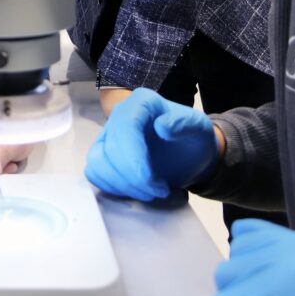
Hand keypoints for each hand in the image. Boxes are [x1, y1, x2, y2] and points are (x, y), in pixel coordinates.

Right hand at [85, 87, 217, 200]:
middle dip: (132, 178)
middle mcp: (119, 115)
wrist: (190, 155)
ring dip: (120, 184)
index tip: (154, 183)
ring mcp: (108, 135)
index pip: (125, 128)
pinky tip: (134, 190)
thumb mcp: (199, 128)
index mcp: (141, 103)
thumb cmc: (194, 139)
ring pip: (97, 162)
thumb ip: (184, 124)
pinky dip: (112, 186)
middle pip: (110, 149)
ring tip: (148, 192)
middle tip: (159, 191)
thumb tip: (162, 127)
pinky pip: (95, 172)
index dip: (134, 159)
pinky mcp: (103, 154)